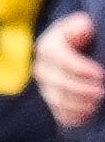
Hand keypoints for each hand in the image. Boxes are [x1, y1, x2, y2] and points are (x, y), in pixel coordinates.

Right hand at [36, 10, 101, 125]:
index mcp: (48, 45)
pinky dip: (74, 116)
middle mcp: (42, 67)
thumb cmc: (86, 35)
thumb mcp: (84, 25)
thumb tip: (83, 27)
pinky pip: (59, 112)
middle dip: (81, 89)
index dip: (79, 68)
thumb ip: (82, 26)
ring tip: (98, 103)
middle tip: (102, 92)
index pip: (58, 58)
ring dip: (79, 104)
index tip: (100, 73)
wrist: (79, 49)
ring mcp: (45, 86)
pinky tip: (89, 114)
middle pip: (56, 82)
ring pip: (56, 99)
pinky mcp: (53, 100)